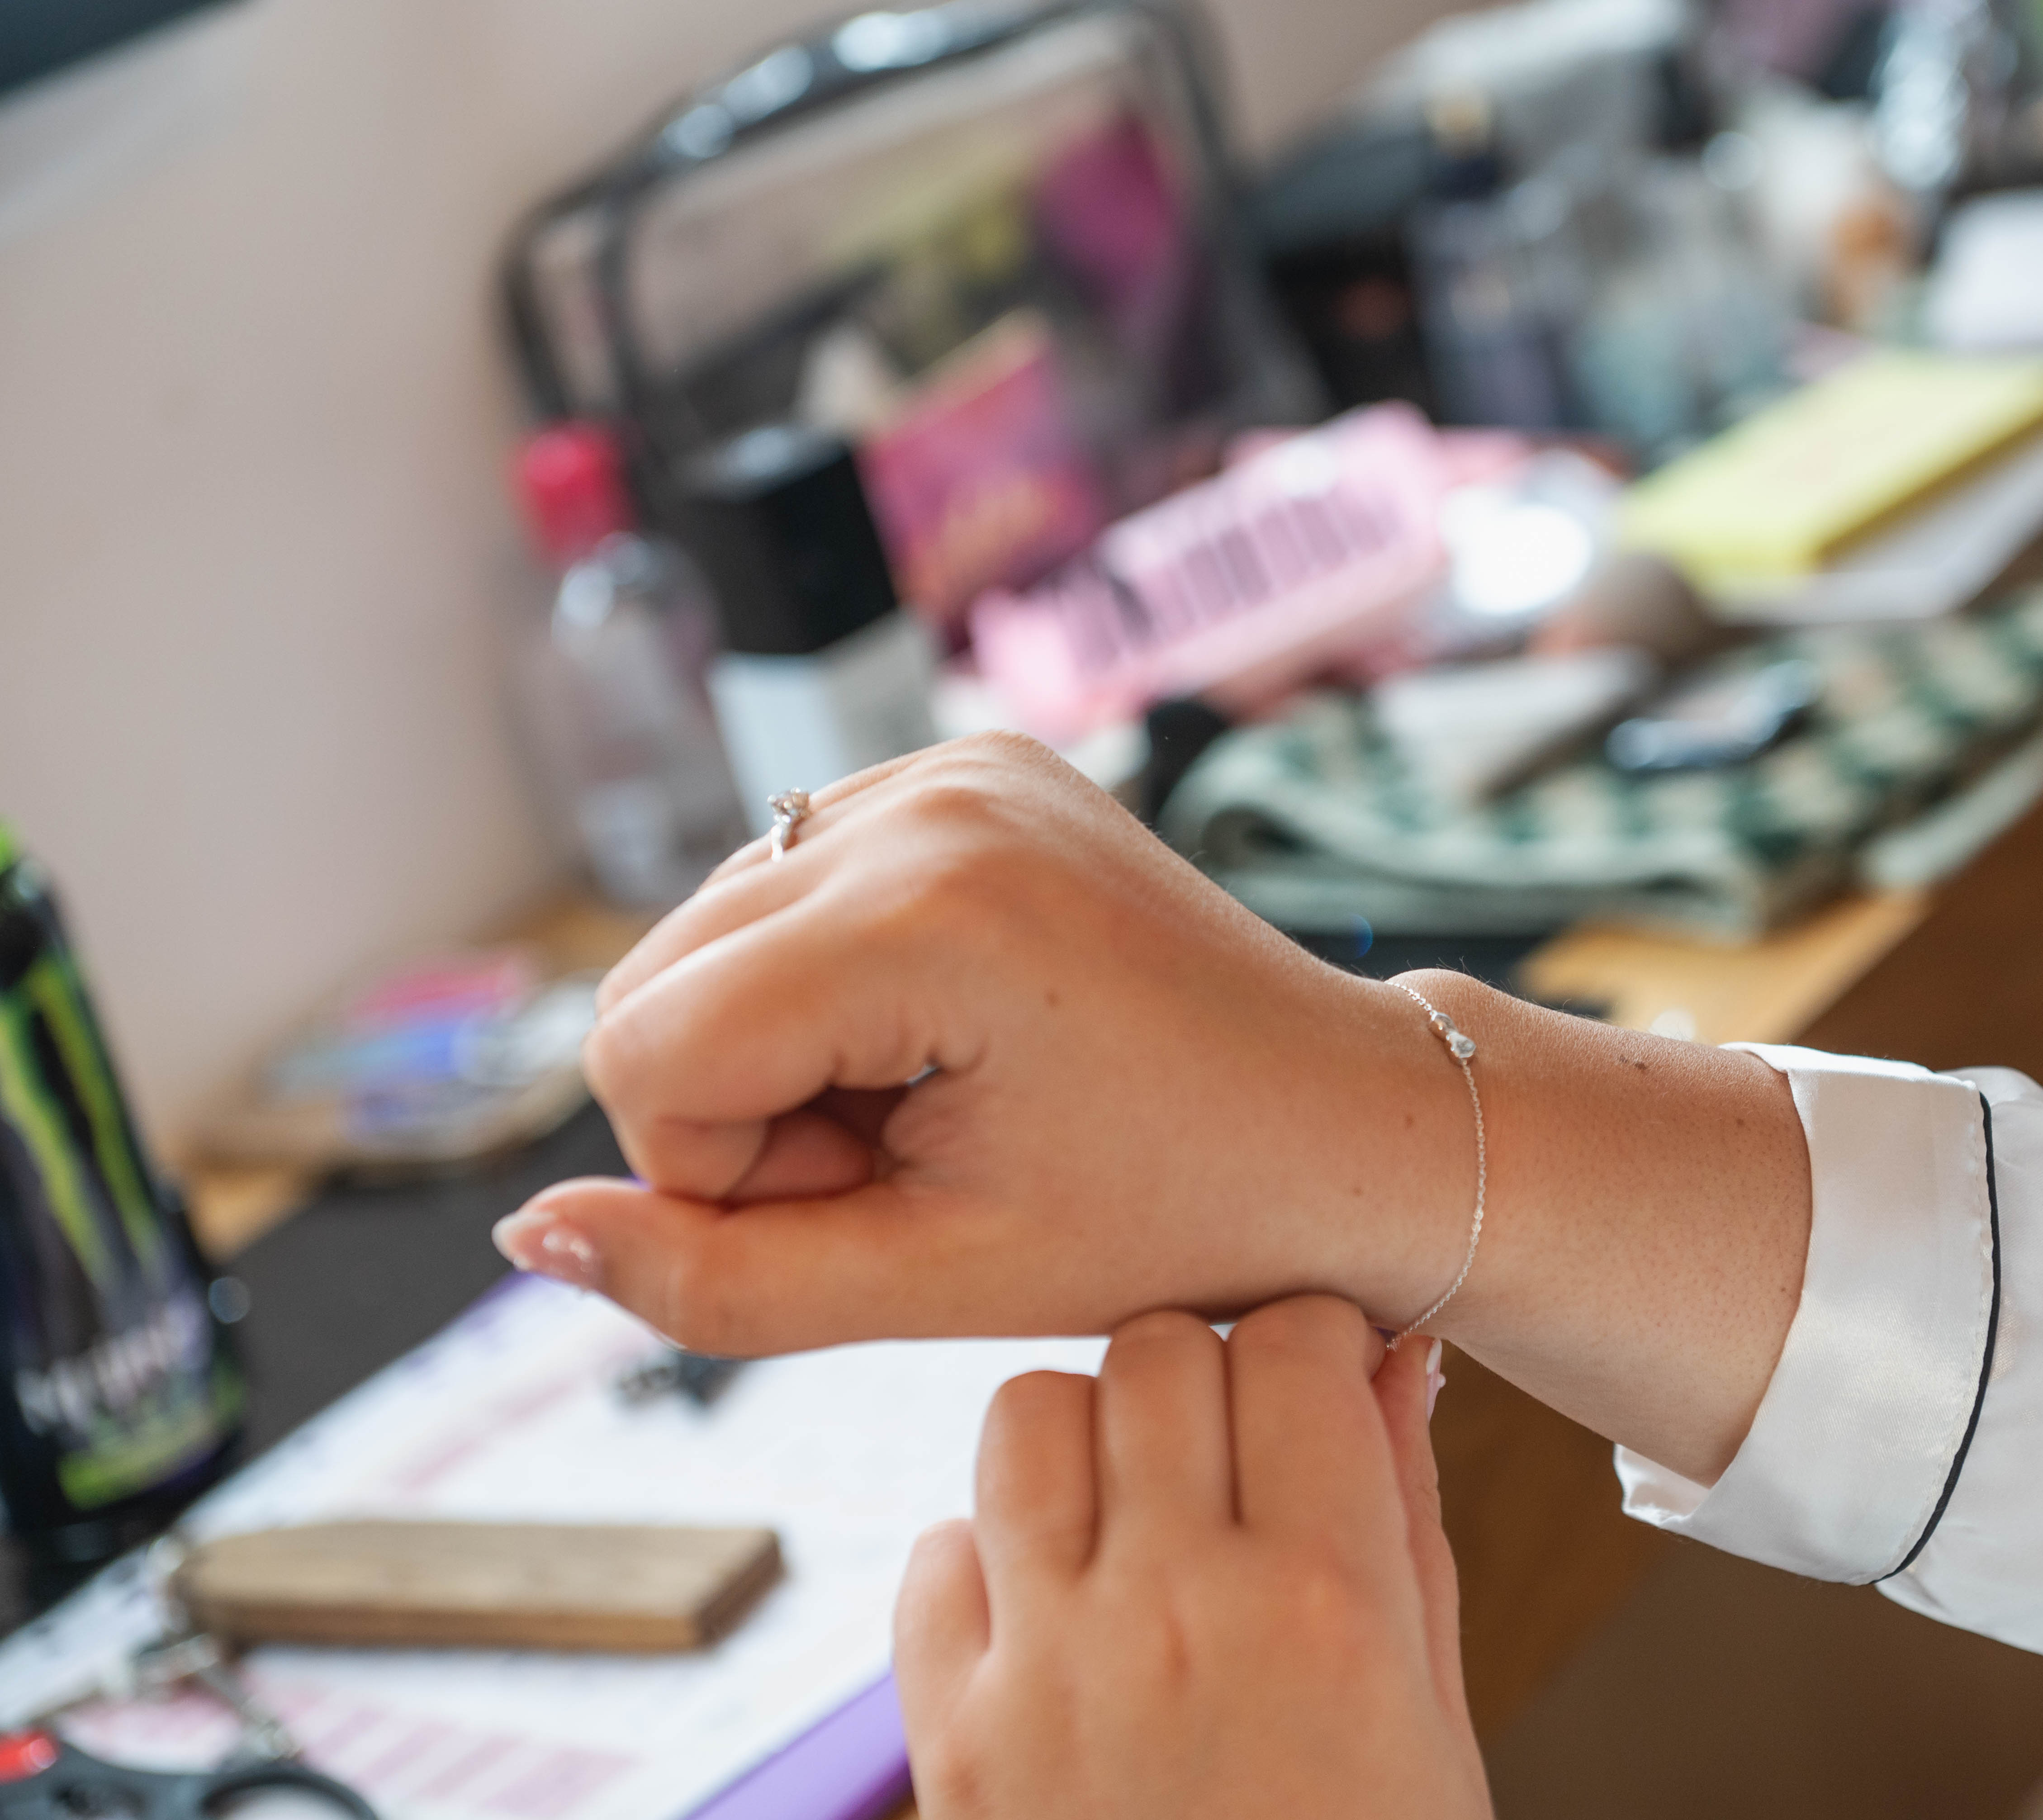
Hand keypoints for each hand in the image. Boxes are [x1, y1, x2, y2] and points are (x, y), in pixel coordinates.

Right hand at [494, 734, 1472, 1354]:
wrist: (1347, 1124)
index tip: (878, 1202)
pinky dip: (835, 983)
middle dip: (748, 1112)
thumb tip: (527, 1234)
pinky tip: (952, 1036)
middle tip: (914, 1162)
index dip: (727, 1177)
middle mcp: (925, 797)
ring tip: (943, 1102)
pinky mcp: (971, 767)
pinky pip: (794, 888)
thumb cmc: (1176, 1218)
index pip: (645, 1056)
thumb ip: (715, 1280)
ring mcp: (952, 764)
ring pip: (712, 937)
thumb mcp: (940, 1280)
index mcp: (926, 909)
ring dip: (788, 1052)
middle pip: (660, 984)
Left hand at [897, 1297, 1488, 1819]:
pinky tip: (1059, 1613)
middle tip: (1234, 1443)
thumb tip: (1393, 1360)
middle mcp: (1175, 1615)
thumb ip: (1404, 1517)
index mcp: (1324, 1606)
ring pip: (1028, 1415)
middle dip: (1204, 1371)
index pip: (1293, 1344)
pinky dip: (988, 1558)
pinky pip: (936, 1553)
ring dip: (1086, 1437)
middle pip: (1156, 1352)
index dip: (1313, 1341)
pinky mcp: (954, 1740)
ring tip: (1134, 1510)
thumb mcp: (1433, 1713)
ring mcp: (1047, 1674)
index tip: (1319, 1378)